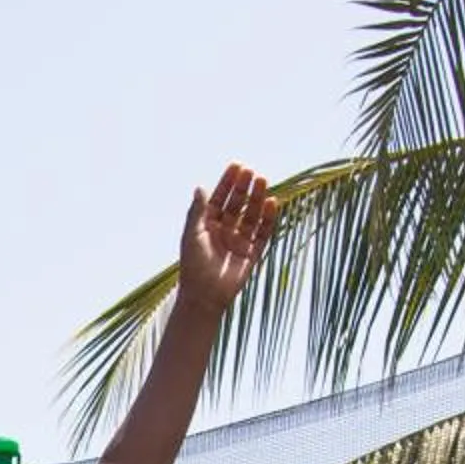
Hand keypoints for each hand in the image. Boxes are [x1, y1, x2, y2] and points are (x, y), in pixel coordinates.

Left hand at [178, 165, 276, 313]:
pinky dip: (268, 218)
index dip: (227, 183)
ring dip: (257, 198)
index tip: (236, 166)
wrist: (203, 297)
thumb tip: (200, 187)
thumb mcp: (192, 235)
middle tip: (250, 172)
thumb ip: (197, 211)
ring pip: (251, 215)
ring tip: (262, 180)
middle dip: (244, 187)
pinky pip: (263, 232)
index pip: (219, 199)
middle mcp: (224, 231)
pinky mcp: (252, 253)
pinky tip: (272, 202)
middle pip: (237, 204)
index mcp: (207, 226)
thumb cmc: (193, 267)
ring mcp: (239, 241)